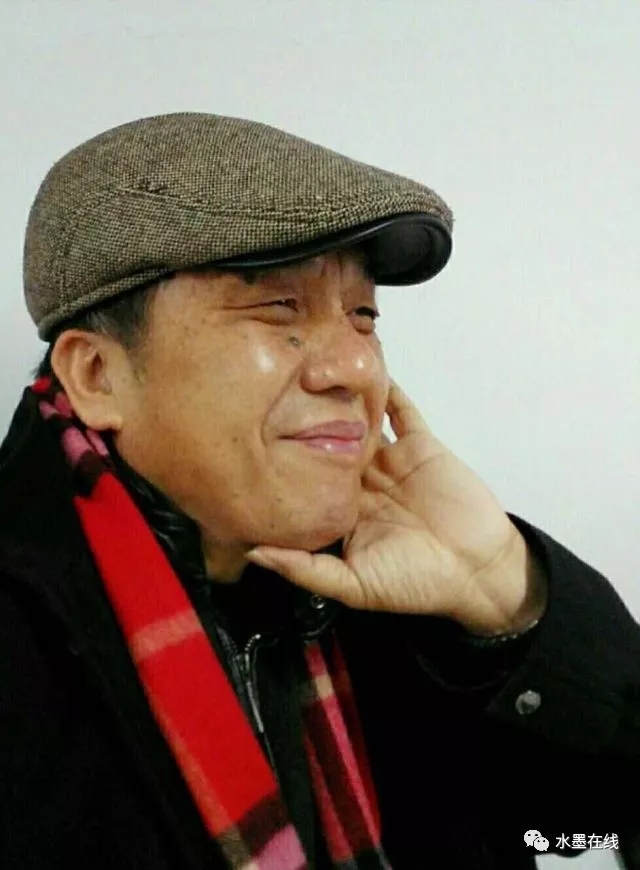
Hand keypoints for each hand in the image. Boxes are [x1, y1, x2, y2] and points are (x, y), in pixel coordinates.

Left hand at [247, 380, 546, 635]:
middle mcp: (361, 483)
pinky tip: (364, 366)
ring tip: (309, 373)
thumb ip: (306, 570)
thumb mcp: (354, 587)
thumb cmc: (415, 583)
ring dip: (340, 401)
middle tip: (269, 393)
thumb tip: (254, 553)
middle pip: (326, 444)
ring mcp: (390, 461)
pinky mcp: (419, 445)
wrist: (478, 569)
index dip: (281, 464)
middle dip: (303, 422)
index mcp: (341, 513)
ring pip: (359, 422)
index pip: (303, 482)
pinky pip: (401, 411)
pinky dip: (387, 390)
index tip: (250, 444)